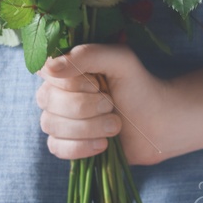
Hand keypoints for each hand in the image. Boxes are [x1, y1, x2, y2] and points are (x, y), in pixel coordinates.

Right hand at [37, 43, 166, 163]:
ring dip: (87, 127)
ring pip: (50, 124)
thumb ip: (89, 55)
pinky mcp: (66, 143)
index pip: (46, 70)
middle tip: (111, 105)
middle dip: (84, 106)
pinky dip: (81, 147)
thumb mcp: (121, 60)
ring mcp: (59, 118)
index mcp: (67, 67)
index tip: (98, 85)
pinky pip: (55, 147)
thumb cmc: (138, 86)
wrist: (157, 122)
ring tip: (114, 125)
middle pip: (47, 99)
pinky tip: (103, 144)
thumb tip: (50, 67)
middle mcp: (57, 92)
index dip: (70, 82)